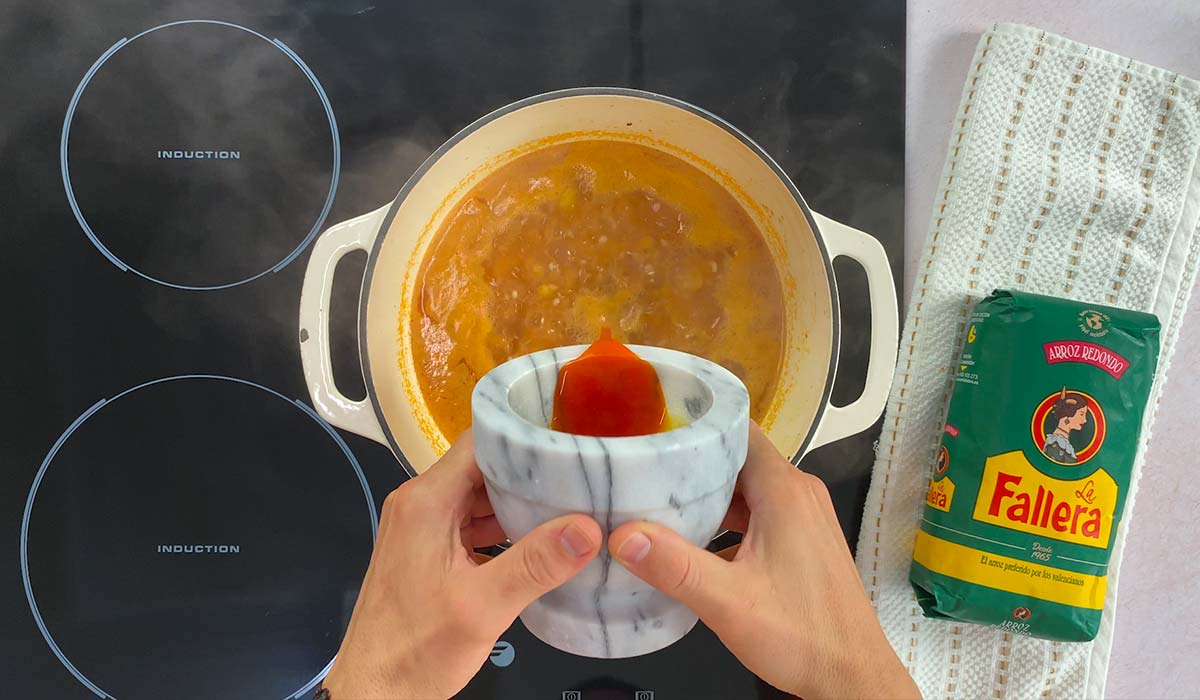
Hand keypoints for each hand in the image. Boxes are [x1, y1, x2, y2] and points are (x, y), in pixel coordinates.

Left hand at [323, 431, 602, 699]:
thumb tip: (588, 528)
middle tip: (584, 475)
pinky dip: (505, 528)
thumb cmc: (416, 649)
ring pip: (480, 497)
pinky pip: (472, 524)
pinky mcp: (428, 553)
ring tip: (574, 504)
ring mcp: (422, 529)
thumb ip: (536, 564)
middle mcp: (420, 504)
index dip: (526, 437)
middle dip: (532, 472)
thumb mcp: (482, 607)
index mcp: (426, 501)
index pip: (481, 442)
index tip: (571, 440)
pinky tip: (542, 542)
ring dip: (520, 503)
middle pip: (483, 468)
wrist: (374, 693)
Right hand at [608, 423, 918, 699]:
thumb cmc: (804, 636)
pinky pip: (759, 514)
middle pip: (738, 458)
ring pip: (748, 488)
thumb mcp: (728, 601)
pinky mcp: (804, 542)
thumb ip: (674, 566)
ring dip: (709, 494)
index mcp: (785, 492)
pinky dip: (727, 519)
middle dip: (693, 462)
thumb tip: (623, 536)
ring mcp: (805, 519)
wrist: (853, 676)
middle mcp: (799, 495)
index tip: (656, 423)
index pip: (739, 429)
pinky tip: (694, 543)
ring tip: (659, 501)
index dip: (698, 422)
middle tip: (645, 465)